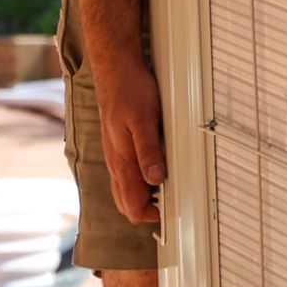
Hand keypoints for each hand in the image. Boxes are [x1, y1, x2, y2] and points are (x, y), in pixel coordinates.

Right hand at [91, 51, 165, 227]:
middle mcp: (115, 163)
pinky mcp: (117, 146)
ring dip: (143, 197)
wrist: (115, 71)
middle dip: (147, 210)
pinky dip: (138, 182)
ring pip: (124, 190)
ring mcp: (115, 155)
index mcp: (122, 161)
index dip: (150, 215)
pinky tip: (152, 171)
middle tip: (171, 202)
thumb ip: (149, 151)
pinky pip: (124, 175)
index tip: (170, 210)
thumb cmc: (130, 92)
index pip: (131, 205)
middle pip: (126, 203)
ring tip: (165, 188)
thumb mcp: (144, 120)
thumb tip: (155, 179)